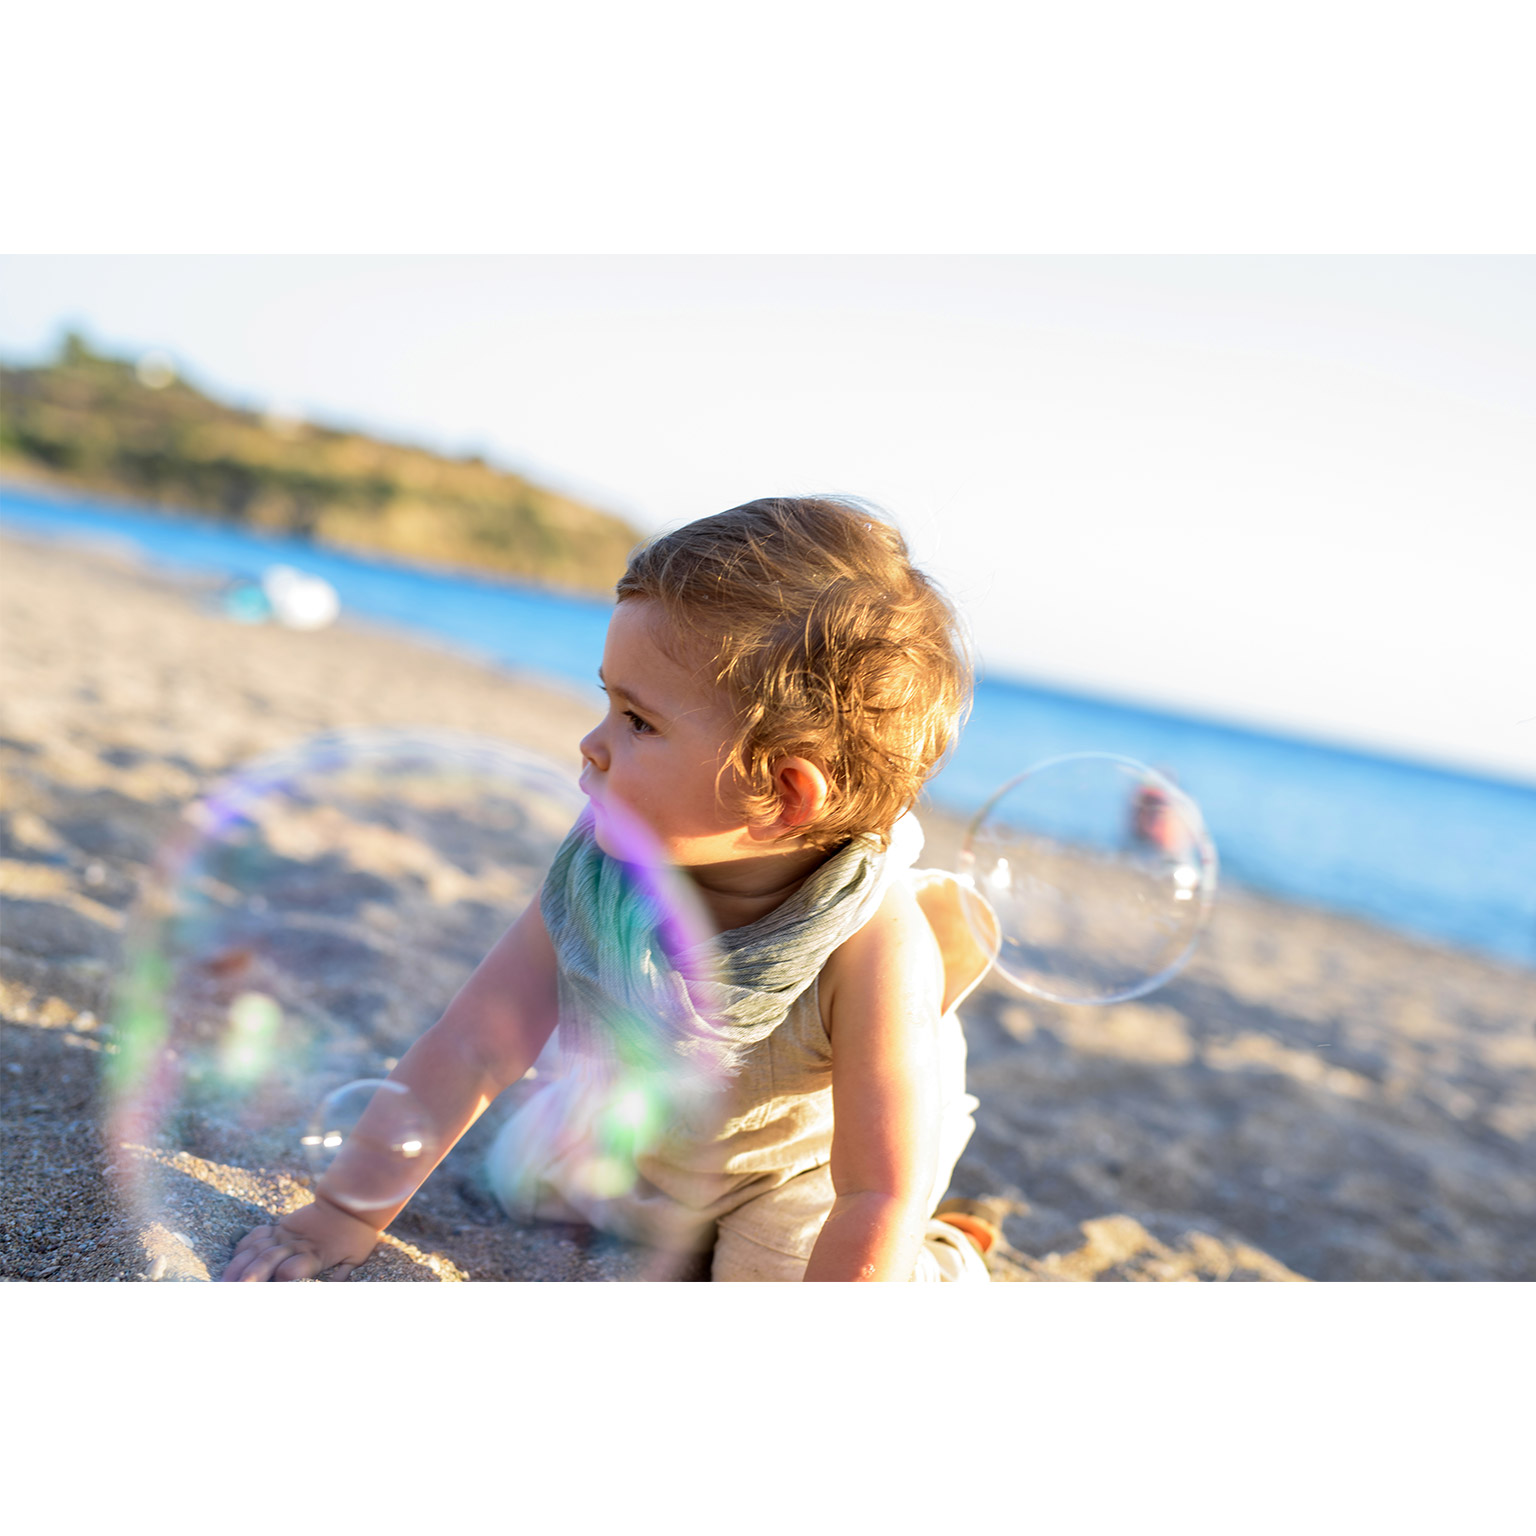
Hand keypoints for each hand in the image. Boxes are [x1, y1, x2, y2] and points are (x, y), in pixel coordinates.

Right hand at [220, 1195, 381, 1281]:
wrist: (349, 1204)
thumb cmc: (355, 1236)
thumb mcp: (356, 1258)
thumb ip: (341, 1277)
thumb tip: (331, 1294)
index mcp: (316, 1253)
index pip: (294, 1268)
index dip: (282, 1279)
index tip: (270, 1292)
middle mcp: (296, 1242)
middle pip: (269, 1258)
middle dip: (252, 1274)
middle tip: (237, 1289)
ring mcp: (285, 1233)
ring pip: (258, 1248)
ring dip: (241, 1264)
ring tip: (226, 1281)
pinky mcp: (279, 1226)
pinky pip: (257, 1235)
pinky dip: (244, 1246)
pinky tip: (233, 1259)